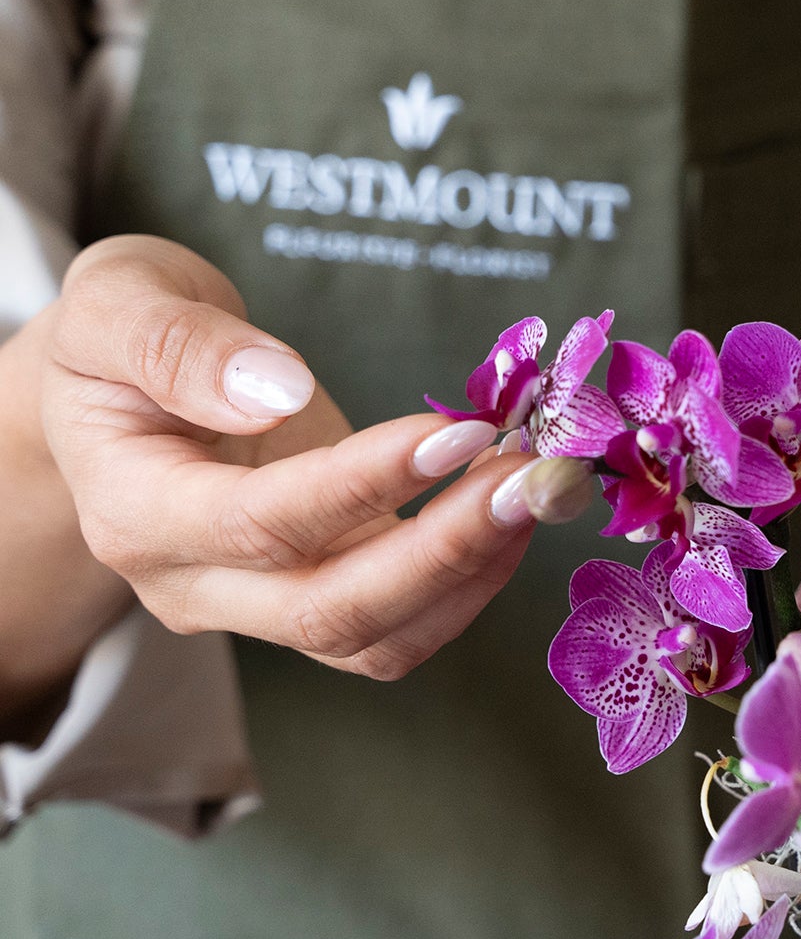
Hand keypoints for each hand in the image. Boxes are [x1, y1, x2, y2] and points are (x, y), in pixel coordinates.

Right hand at [28, 234, 543, 684]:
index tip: (461, 431)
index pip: (262, 523)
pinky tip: (516, 510)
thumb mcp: (120, 301)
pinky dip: (471, 580)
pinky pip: (400, 627)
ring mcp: (256, 607)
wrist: (116, 394)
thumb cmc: (121, 336)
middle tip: (541, 476)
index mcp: (136, 511)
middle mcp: (194, 584)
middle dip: (450, 549)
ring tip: (545, 487)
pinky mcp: (315, 599)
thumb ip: (178, 344)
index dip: (368, 484)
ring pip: (377, 638)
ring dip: (477, 571)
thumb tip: (275, 389)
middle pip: (331, 609)